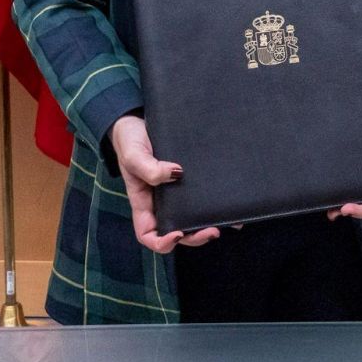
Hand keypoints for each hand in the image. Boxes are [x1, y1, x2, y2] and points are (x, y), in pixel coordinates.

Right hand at [109, 114, 220, 252]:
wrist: (137, 120)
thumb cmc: (129, 140)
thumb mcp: (133, 154)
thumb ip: (148, 168)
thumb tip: (175, 174)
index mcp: (143, 203)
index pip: (149, 235)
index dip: (162, 242)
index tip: (178, 233)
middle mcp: (160, 202)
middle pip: (176, 231)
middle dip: (194, 236)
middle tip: (213, 231)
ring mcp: (176, 192)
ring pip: (191, 216)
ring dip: (209, 223)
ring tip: (229, 222)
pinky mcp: (190, 179)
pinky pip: (201, 195)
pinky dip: (216, 203)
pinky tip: (232, 204)